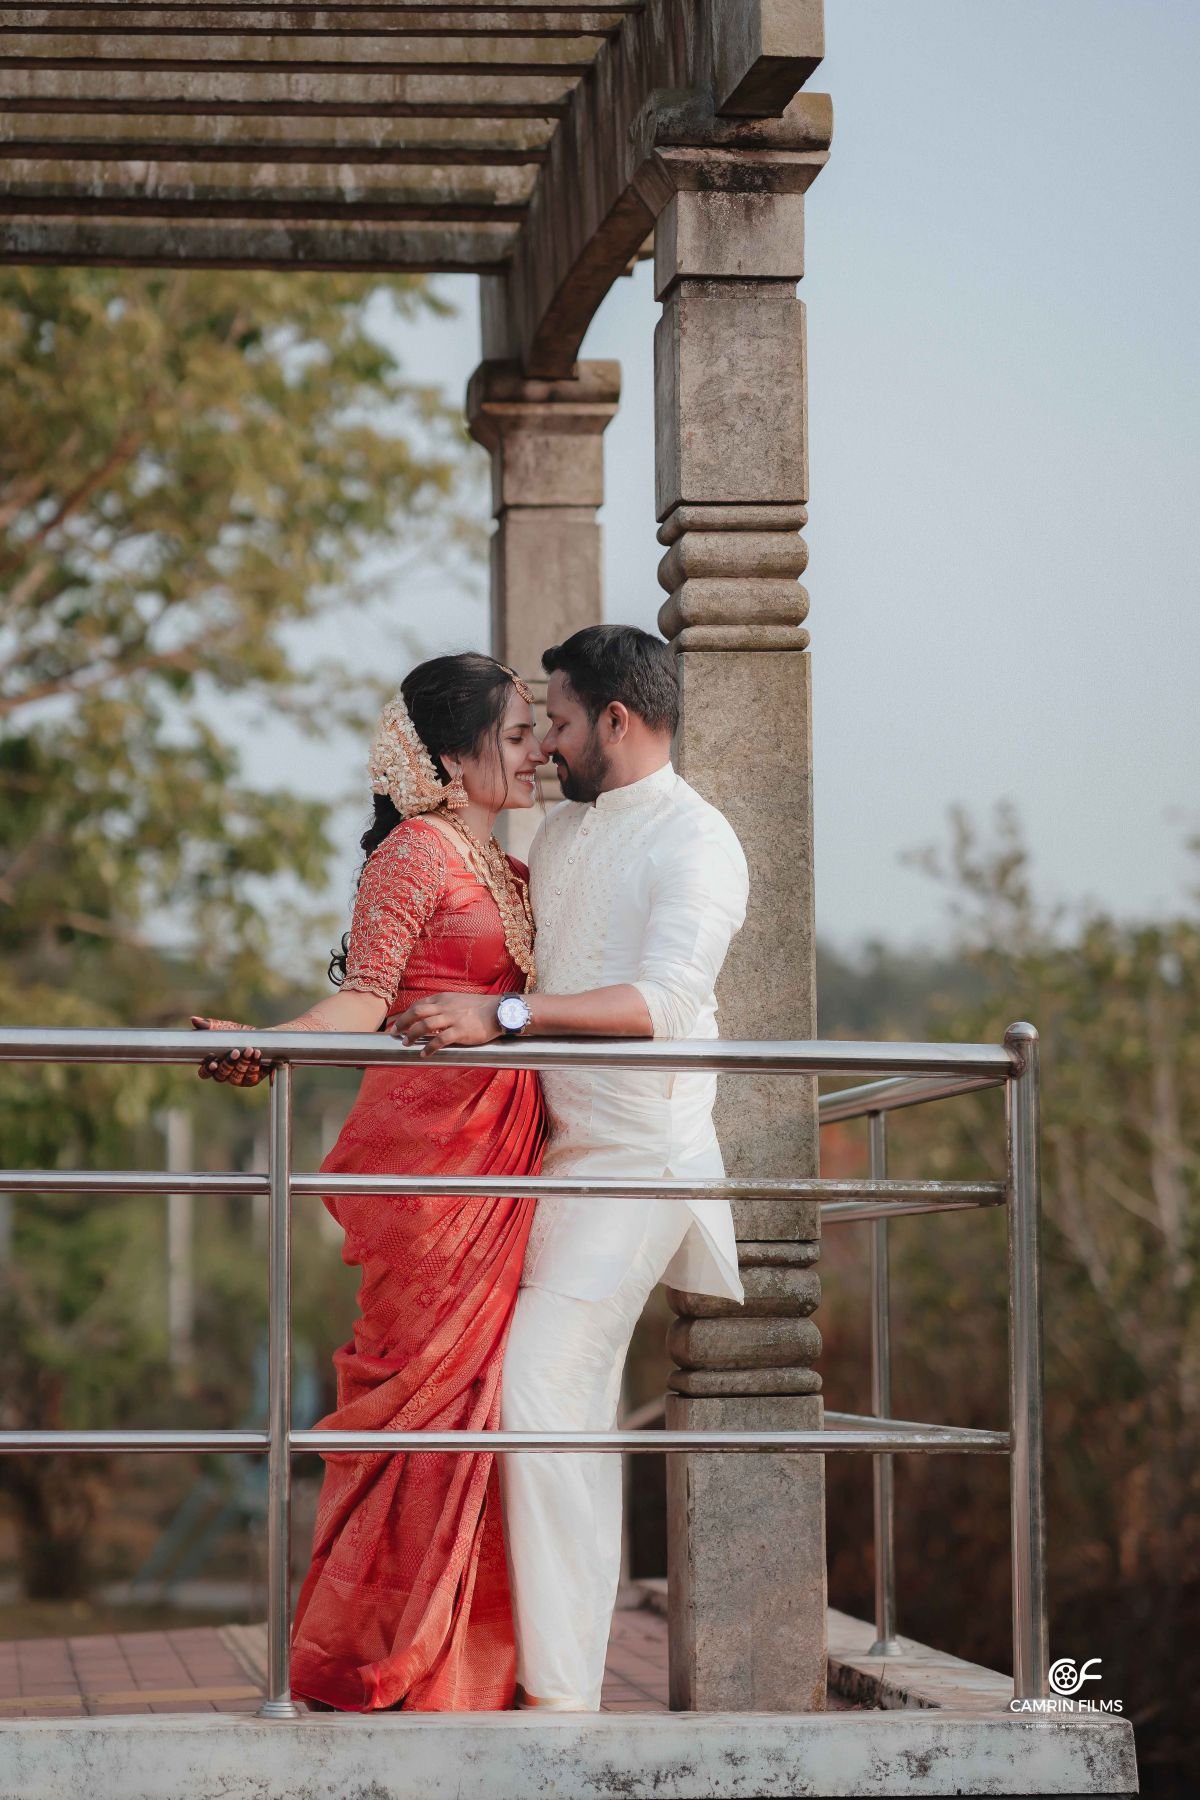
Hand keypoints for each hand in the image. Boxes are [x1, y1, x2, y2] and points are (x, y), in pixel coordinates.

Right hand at [190, 1015, 272, 1086]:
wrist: (261, 1038)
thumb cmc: (239, 1035)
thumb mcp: (224, 1029)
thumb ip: (209, 1026)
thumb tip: (194, 1019)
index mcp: (213, 1064)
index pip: (204, 1073)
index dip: (207, 1070)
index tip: (213, 1061)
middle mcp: (224, 1074)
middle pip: (220, 1076)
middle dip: (228, 1064)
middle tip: (235, 1051)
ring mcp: (237, 1079)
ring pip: (235, 1077)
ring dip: (242, 1063)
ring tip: (249, 1049)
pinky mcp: (251, 1080)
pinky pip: (251, 1076)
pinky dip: (254, 1064)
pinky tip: (257, 1053)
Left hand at [387, 993, 503, 1054]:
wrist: (499, 1011)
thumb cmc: (479, 1008)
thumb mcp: (457, 1001)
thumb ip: (443, 1007)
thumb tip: (428, 1017)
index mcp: (443, 999)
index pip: (418, 1004)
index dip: (405, 1014)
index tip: (396, 1024)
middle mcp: (445, 1007)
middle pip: (416, 1012)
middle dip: (402, 1023)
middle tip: (394, 1033)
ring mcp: (452, 1018)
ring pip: (425, 1025)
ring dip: (412, 1035)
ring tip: (406, 1044)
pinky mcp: (461, 1031)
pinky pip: (440, 1040)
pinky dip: (429, 1047)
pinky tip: (424, 1054)